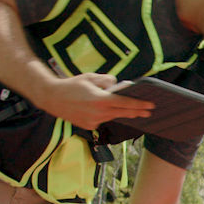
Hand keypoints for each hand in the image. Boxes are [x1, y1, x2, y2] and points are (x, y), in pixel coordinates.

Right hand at [38, 71, 153, 131]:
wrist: (52, 98)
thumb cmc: (72, 85)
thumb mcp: (91, 77)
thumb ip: (108, 80)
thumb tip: (120, 86)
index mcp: (101, 99)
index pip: (125, 103)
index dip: (139, 104)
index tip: (150, 105)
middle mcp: (99, 112)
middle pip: (124, 113)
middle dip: (137, 112)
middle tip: (149, 111)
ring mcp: (94, 121)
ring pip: (113, 116)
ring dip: (120, 112)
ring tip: (129, 109)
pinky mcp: (89, 126)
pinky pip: (103, 119)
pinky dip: (105, 114)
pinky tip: (100, 109)